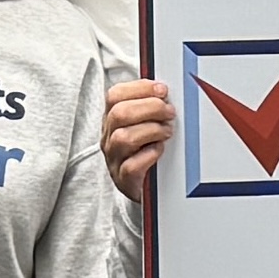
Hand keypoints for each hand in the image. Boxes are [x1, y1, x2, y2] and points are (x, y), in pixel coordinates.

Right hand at [104, 78, 175, 203]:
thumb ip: (150, 107)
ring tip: (166, 132)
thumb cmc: (146, 153)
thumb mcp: (144, 125)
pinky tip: (159, 150)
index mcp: (113, 120)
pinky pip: (131, 166)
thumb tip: (165, 91)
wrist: (144, 189)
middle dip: (150, 107)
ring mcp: (114, 159)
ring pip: (123, 138)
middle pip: (119, 114)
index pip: (115, 95)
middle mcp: (109, 138)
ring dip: (151, 130)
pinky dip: (149, 155)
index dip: (139, 88)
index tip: (162, 90)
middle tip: (169, 112)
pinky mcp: (124, 180)